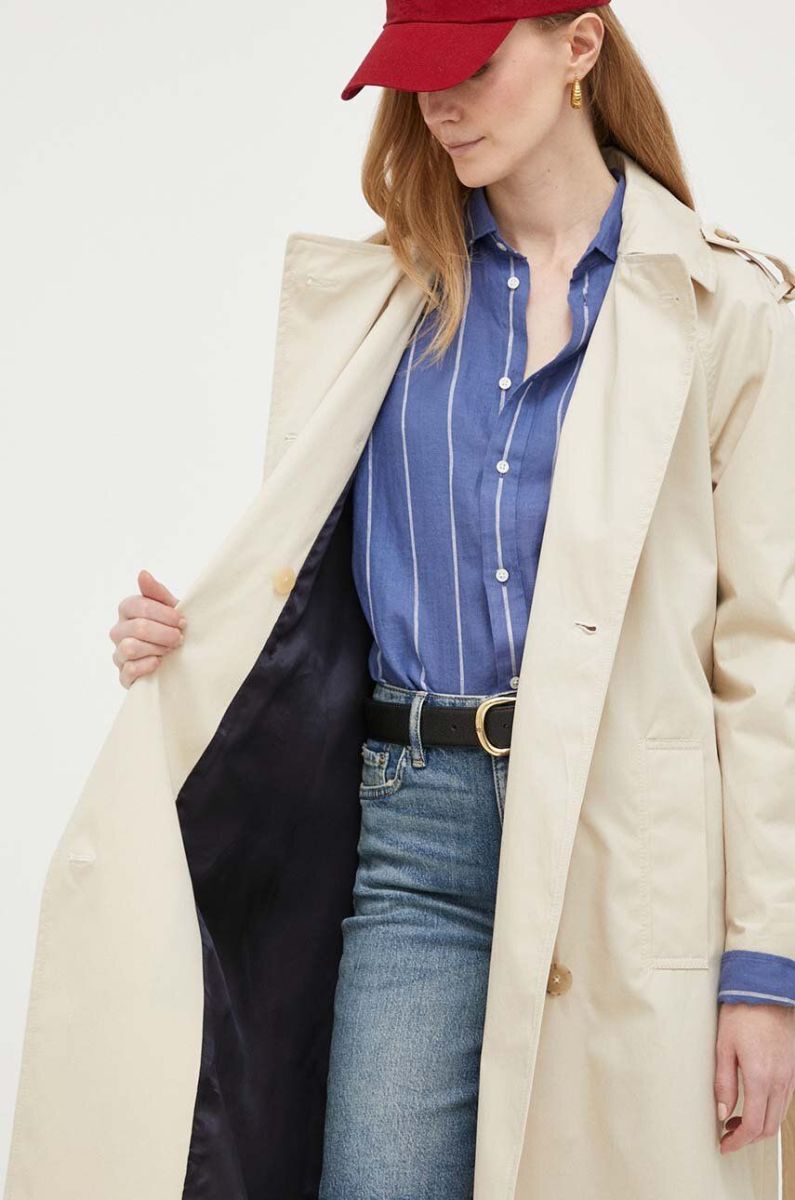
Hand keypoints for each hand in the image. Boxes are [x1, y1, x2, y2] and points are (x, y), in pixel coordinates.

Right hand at [109, 569, 186, 687]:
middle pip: (137, 628)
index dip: (163, 614)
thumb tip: (143, 573)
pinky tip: (159, 663)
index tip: (183, 621)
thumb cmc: (172, 629)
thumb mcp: (170, 609)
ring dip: (156, 648)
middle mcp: (119, 630)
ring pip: (130, 648)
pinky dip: (147, 666)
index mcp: (127, 610)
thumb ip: (156, 592)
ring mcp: (118, 653)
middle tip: (180, 638)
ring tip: (170, 650)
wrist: (179, 659)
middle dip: (164, 633)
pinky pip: (128, 670)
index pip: (138, 606)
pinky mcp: (123, 675)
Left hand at [715, 1001, 794, 1152]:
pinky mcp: (793, 1069)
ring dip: (759, 1125)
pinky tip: (754, 1102)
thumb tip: (722, 1113)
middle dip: (748, 1138)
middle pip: (769, 1127)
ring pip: (779, 1116)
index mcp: (760, 1078)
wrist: (766, 990)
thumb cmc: (743, 1013)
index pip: (753, 1126)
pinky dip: (770, 1110)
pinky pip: (784, 1100)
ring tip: (736, 1120)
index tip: (724, 1145)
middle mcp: (780, 1081)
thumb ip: (723, 1083)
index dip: (738, 1142)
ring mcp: (790, 1076)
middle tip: (728, 1135)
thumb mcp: (723, 1046)